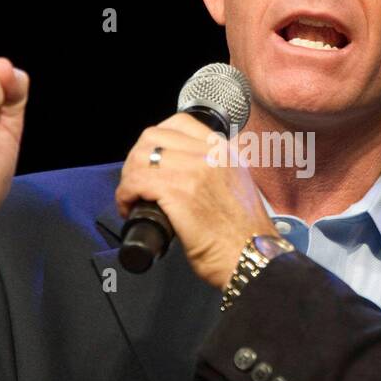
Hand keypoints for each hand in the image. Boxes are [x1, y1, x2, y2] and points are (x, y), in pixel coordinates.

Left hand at [115, 113, 276, 288]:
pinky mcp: (180, 192)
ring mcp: (195, 171)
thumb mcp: (238, 187)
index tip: (150, 161)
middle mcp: (211, 154)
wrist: (255, 257)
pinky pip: (137, 181)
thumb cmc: (246, 236)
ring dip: (128, 177)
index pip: (180, 123)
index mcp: (225, 151)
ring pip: (141, 157)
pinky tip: (128, 208)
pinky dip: (125, 194)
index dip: (156, 140)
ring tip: (131, 197)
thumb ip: (217, 172)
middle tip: (135, 183)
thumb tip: (186, 174)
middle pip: (153, 137)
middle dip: (136, 158)